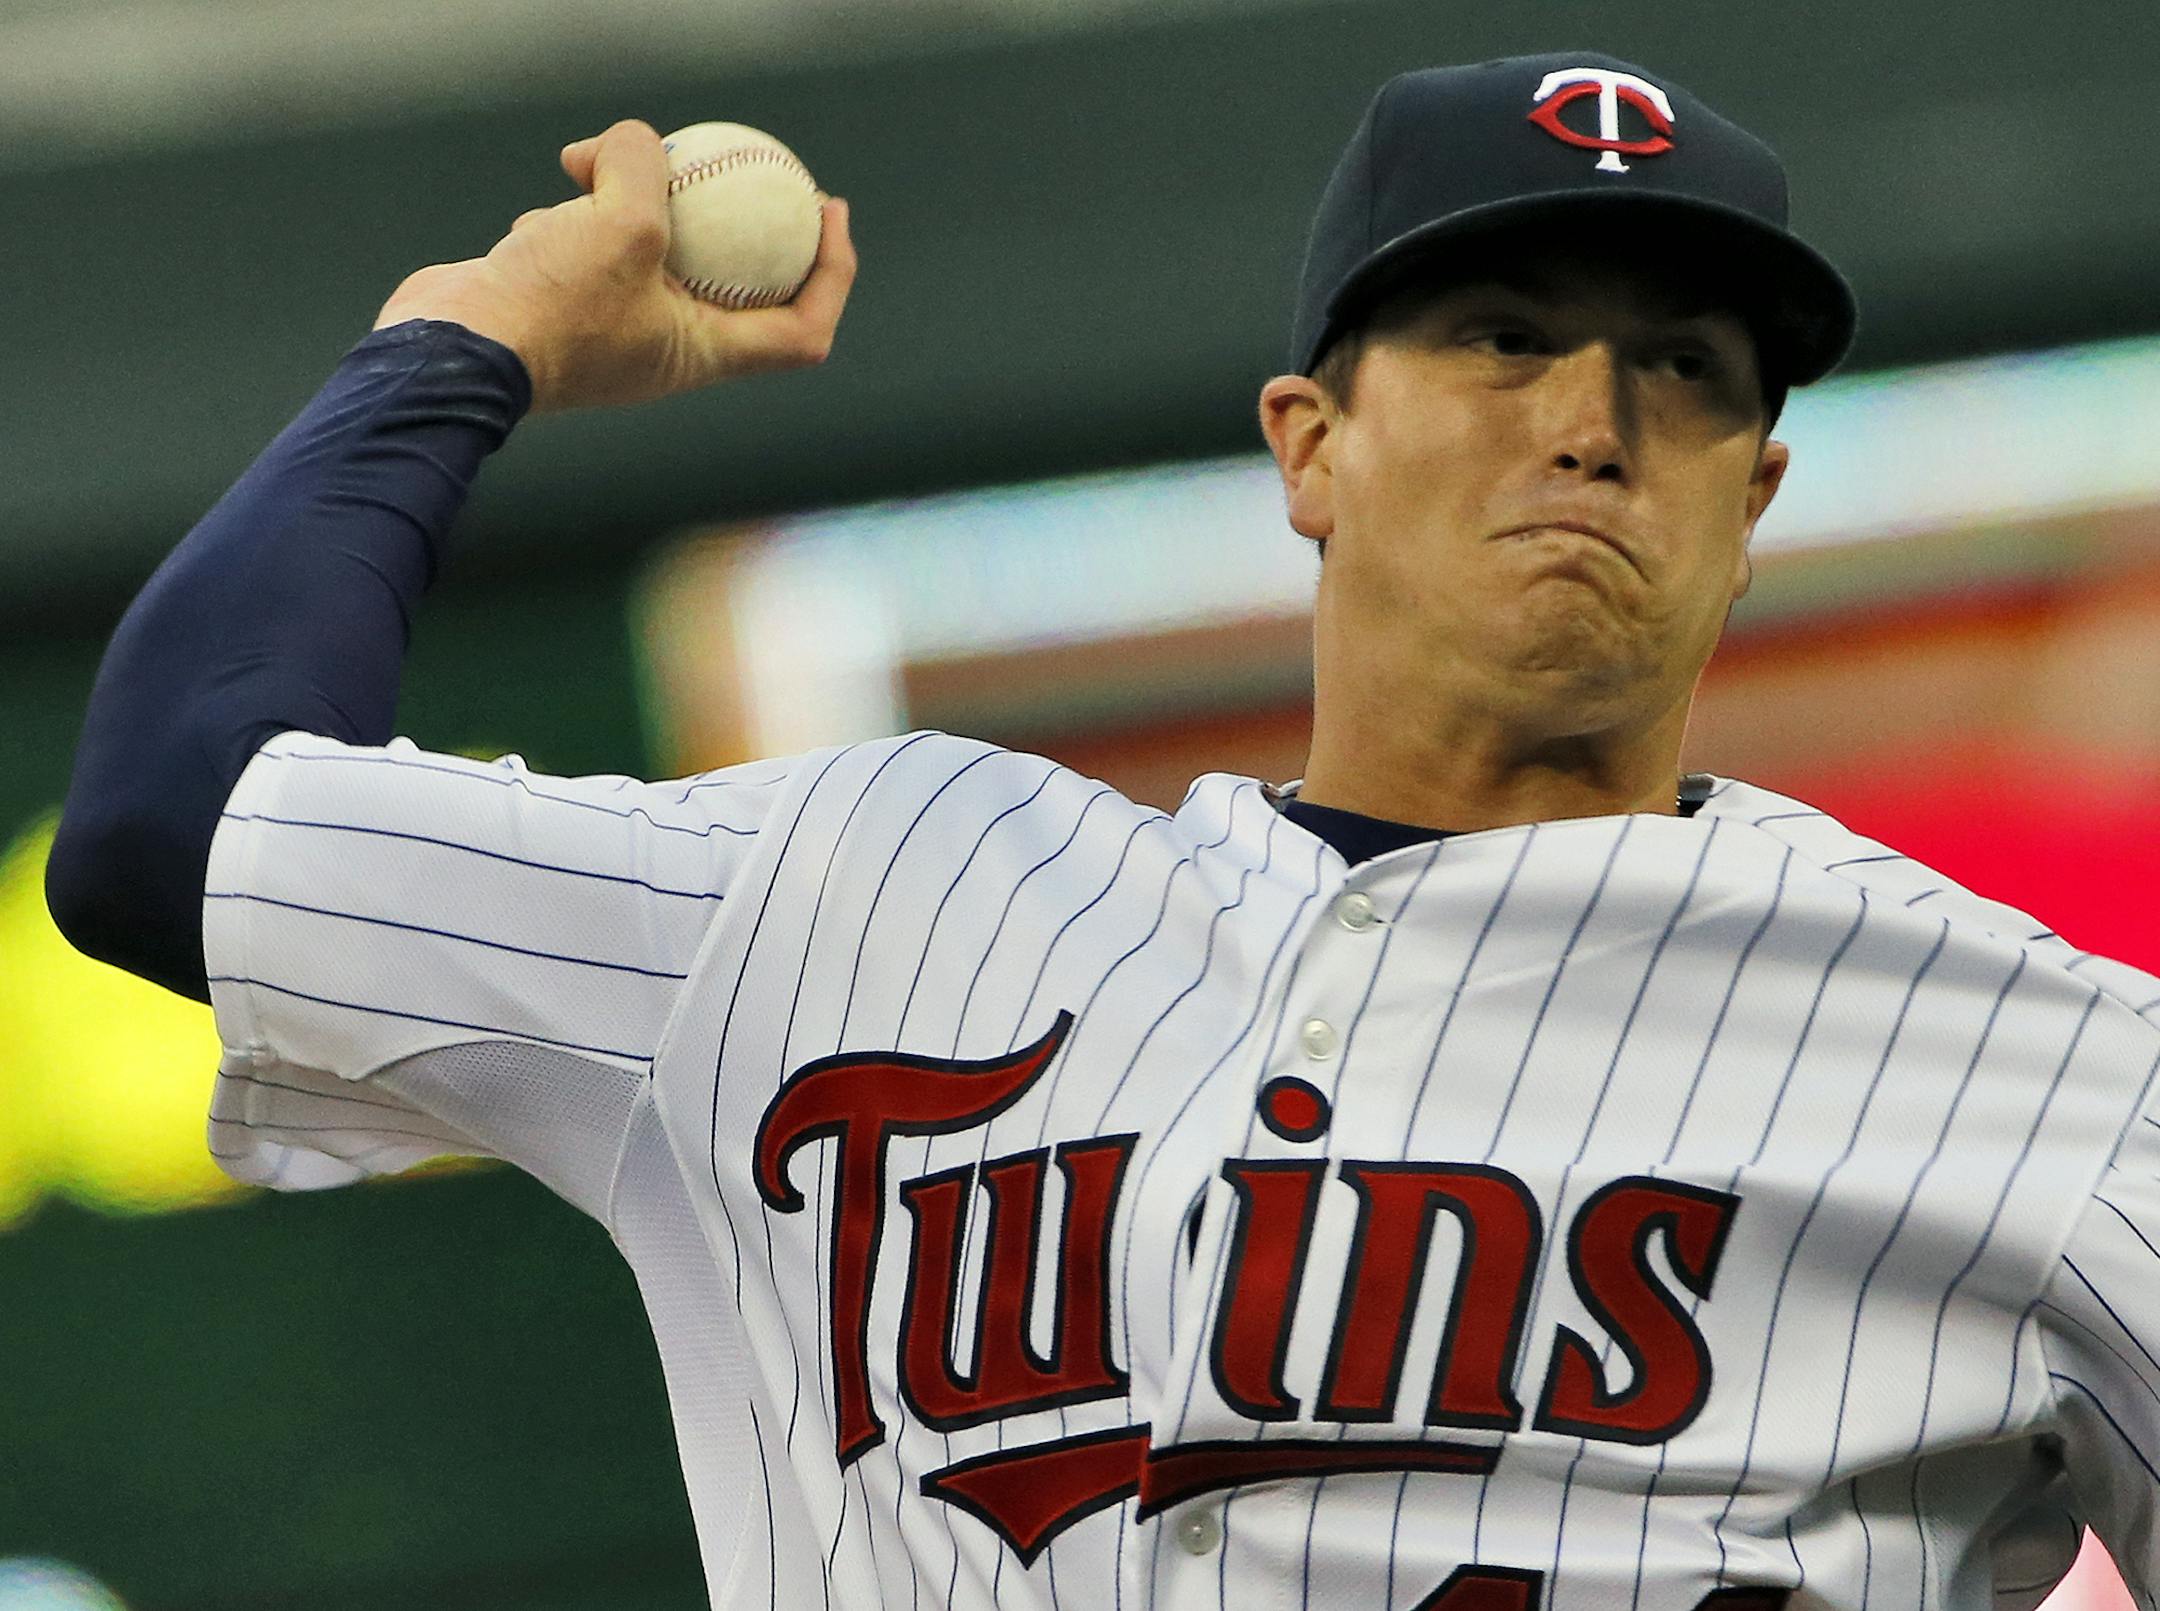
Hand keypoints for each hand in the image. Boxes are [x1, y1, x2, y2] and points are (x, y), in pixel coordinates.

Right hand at [371, 118, 856, 413]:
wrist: (451, 351)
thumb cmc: (550, 306)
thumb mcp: (621, 225)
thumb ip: (646, 171)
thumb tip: (641, 143)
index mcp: (703, 354)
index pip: (801, 329)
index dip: (832, 274)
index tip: (829, 212)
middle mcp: (666, 346)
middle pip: (735, 278)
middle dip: (743, 216)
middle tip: (755, 158)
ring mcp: (614, 324)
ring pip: (655, 246)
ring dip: (636, 195)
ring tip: (596, 163)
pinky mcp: (566, 299)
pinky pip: (595, 240)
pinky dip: (585, 209)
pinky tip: (562, 186)